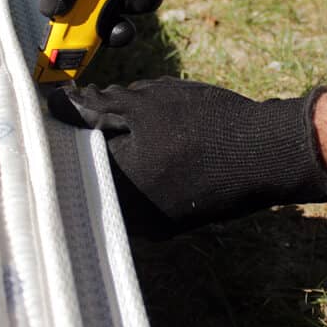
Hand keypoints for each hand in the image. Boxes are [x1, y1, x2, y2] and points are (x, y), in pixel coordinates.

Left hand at [46, 78, 326, 236]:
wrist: (270, 152)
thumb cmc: (207, 125)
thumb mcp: (147, 103)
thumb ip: (96, 107)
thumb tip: (55, 105)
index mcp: (114, 188)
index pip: (69, 157)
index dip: (68, 125)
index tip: (67, 102)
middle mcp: (130, 218)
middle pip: (92, 173)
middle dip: (95, 137)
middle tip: (105, 104)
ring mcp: (154, 225)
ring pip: (119, 182)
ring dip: (120, 151)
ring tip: (140, 119)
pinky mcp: (174, 222)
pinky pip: (144, 193)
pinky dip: (144, 167)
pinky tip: (163, 141)